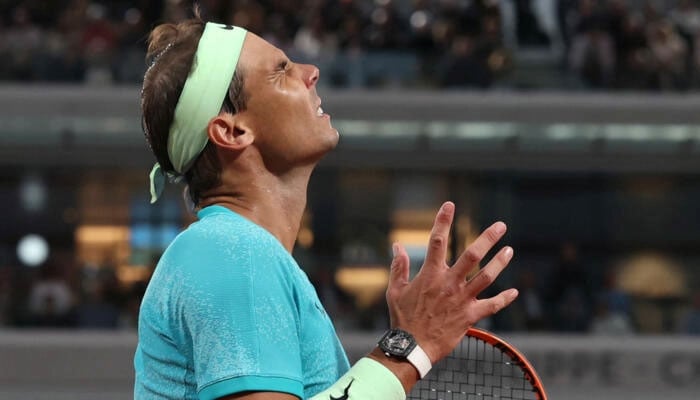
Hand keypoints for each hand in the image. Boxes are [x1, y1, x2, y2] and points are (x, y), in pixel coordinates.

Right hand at [386, 201, 518, 363]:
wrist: (412, 347)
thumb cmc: (402, 319)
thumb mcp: (395, 290)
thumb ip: (399, 267)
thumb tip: (397, 246)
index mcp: (431, 274)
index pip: (437, 241)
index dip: (443, 221)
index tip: (449, 205)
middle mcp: (449, 283)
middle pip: (472, 255)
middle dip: (488, 238)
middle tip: (501, 226)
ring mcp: (462, 299)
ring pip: (486, 277)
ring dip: (500, 263)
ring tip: (510, 250)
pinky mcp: (470, 316)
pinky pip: (491, 305)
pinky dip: (504, 299)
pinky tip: (515, 291)